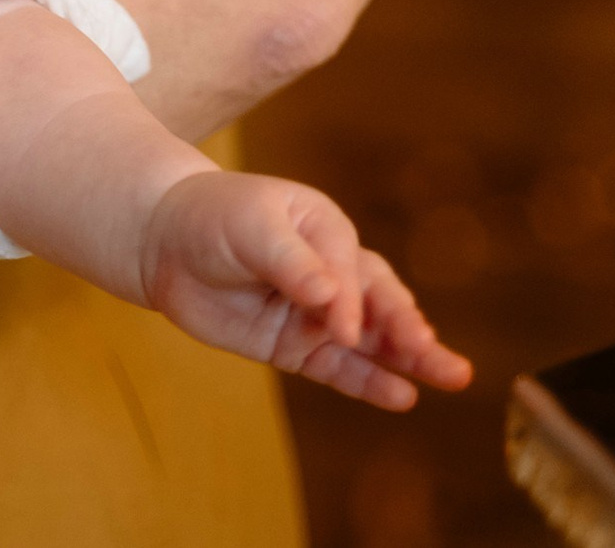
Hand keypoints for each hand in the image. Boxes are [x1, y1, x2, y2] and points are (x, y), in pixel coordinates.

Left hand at [139, 171, 472, 410]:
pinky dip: (369, 382)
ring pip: (371, 339)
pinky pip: (339, 368)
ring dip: (410, 357)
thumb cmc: (211, 218)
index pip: (352, 269)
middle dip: (409, 330)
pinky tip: (402, 397)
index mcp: (327, 229)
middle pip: (381, 302)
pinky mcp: (296, 345)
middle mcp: (333, 272)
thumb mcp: (250, 228)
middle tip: (440, 358)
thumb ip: (291, 262)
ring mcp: (317, 312)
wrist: (162, 242)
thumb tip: (330, 297)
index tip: (339, 329)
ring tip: (452, 377)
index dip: (350, 301)